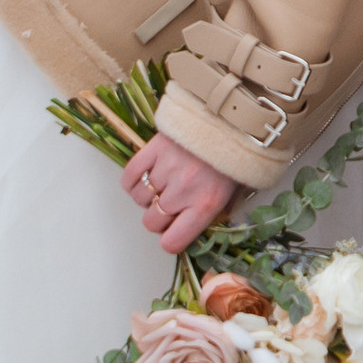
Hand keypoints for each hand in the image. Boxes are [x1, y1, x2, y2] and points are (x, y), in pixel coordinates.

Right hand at [121, 132, 240, 256]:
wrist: (230, 120)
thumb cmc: (233, 158)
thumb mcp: (233, 193)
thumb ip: (210, 214)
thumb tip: (189, 231)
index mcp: (204, 206)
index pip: (172, 242)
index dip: (169, 240)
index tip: (172, 232)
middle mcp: (182, 192)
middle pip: (151, 222)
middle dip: (157, 218)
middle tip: (168, 205)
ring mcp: (165, 171)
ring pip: (140, 200)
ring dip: (147, 196)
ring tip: (161, 184)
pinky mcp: (153, 150)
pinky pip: (129, 177)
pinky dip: (132, 181)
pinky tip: (144, 177)